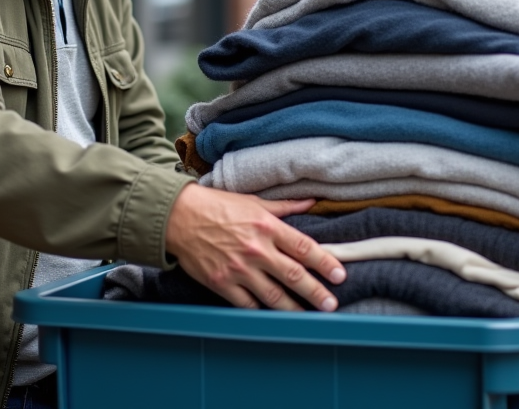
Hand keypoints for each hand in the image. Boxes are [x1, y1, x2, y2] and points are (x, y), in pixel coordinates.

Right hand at [165, 183, 346, 311]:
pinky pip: (247, 304)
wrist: (179, 217)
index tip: (339, 275)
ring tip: (309, 316)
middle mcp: (256, 249)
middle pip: (293, 275)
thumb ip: (284, 207)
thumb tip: (311, 201)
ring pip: (273, 295)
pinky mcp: (222, 284)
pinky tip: (274, 316)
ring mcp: (238, 269)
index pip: (303, 247)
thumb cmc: (217, 205)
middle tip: (331, 304)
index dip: (325, 262)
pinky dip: (262, 312)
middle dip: (316, 292)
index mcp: (266, 226)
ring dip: (294, 308)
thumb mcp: (253, 201)